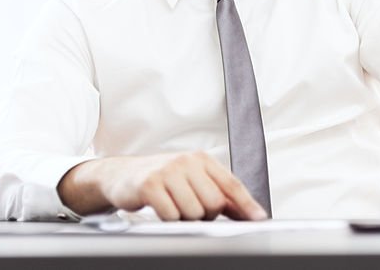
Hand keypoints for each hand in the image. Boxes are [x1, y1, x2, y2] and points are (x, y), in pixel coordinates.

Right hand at [57, 152, 267, 220]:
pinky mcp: (149, 185)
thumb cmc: (161, 179)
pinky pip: (171, 215)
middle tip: (189, 208)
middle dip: (206, 215)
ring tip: (173, 206)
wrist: (121, 175)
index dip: (246, 204)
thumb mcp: (191, 180)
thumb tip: (248, 213)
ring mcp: (168, 172)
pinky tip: (160, 209)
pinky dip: (168, 219)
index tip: (259, 219)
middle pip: (214, 203)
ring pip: (194, 212)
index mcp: (202, 159)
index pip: (231, 184)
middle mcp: (187, 161)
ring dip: (185, 218)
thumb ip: (218, 194)